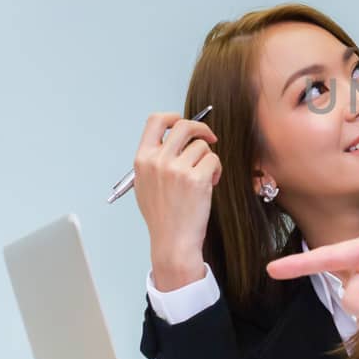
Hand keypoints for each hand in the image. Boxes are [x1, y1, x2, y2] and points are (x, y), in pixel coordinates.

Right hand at [132, 111, 219, 290]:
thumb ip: (155, 159)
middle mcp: (157, 161)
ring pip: (203, 146)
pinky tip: (209, 185)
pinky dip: (216, 171)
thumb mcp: (145, 184)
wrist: (172, 241)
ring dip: (208, 159)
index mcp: (142, 159)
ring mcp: (176, 169)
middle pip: (184, 125)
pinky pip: (214, 160)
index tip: (184, 121)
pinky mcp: (196, 178)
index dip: (173, 116)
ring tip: (204, 177)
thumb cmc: (162, 216)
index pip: (155, 121)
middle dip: (201, 129)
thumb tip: (173, 138)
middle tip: (210, 138)